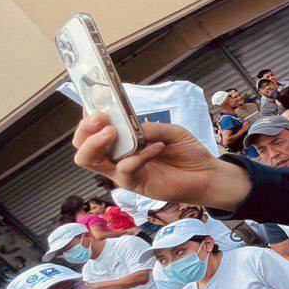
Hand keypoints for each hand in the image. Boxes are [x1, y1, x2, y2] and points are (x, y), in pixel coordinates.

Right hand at [72, 114, 248, 208]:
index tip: (92, 104)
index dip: (88, 118)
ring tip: (111, 131)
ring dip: (96, 143)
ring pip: (90, 161)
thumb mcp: (171, 131)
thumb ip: (149, 128)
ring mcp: (123, 172)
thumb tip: (130, 126)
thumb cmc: (187, 152)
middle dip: (85, 130)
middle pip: (82, 147)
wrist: (206, 174)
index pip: (93, 130)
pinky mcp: (135, 184)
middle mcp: (117, 157)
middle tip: (100, 119)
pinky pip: (126, 169)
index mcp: (123, 142)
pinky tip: (158, 147)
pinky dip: (139, 155)